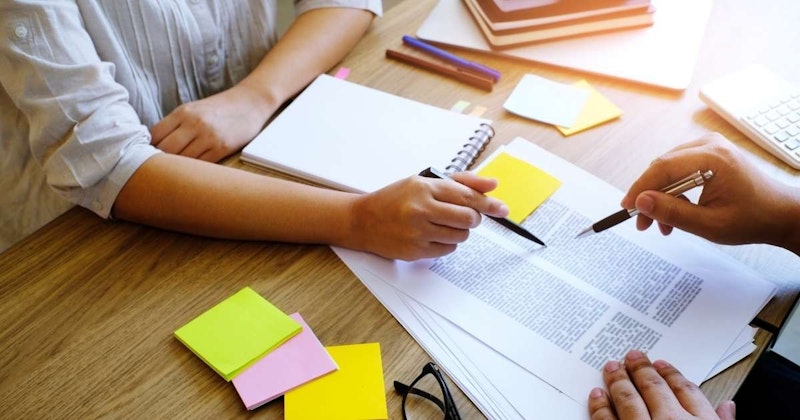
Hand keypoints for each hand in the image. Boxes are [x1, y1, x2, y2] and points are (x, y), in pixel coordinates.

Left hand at [150, 85, 272, 161]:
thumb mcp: (194, 110)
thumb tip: (154, 146)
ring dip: (177, 168)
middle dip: (160, 161)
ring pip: (182, 160)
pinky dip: (195, 170)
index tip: (149, 156)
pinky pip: (201, 165)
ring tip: (175, 173)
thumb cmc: (219, 108)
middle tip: (160, 169)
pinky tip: (193, 172)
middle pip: (165, 150)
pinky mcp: (222, 148)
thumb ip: (175, 125)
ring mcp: (209, 136)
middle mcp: (194, 123)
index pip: (154, 135)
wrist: (250, 102)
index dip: (147, 148)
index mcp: (183, 112)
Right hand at [349, 172, 508, 260]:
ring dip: (459, 232)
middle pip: (468, 218)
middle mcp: (420, 208)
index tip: (502, 209)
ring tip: (442, 224)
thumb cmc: (395, 199)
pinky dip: (446, 244)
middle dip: (473, 218)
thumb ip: (461, 182)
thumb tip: (492, 185)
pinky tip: (432, 235)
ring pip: (460, 236)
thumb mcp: (424, 182)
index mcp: (424, 187)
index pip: (467, 196)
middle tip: (465, 216)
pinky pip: (448, 250)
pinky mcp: (415, 250)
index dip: (488, 203)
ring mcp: (418, 231)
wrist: (363, 220)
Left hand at [588, 350, 735, 419]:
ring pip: (628, 399)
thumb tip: (728, 406)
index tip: (662, 364)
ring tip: (611, 367)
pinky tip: (597, 395)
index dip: (673, 374)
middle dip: (642, 369)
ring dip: (618, 381)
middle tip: (632, 355)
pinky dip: (600, 407)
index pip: (687, 391)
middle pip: (655, 389)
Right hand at [621, 133, 799, 249]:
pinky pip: (679, 169)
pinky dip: (673, 190)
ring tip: (662, 224)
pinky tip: (675, 211)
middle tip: (643, 223)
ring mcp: (710, 147)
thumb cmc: (752, 218)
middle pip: (663, 167)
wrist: (779, 213)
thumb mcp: (708, 224)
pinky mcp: (710, 154)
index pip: (662, 168)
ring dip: (661, 196)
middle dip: (649, 196)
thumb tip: (641, 202)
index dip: (640, 188)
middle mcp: (710, 145)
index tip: (627, 208)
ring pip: (668, 169)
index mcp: (712, 159)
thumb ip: (672, 213)